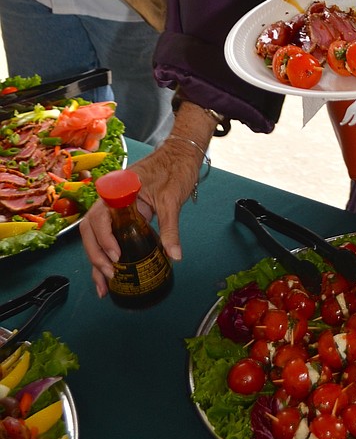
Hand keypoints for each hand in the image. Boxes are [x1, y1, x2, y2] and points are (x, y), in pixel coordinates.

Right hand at [80, 109, 212, 296]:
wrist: (182, 153)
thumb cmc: (175, 168)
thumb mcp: (172, 198)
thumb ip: (170, 228)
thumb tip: (174, 256)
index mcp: (117, 190)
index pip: (98, 218)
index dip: (103, 240)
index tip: (117, 257)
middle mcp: (110, 198)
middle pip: (91, 230)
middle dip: (96, 256)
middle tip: (110, 276)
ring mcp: (115, 207)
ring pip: (96, 235)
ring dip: (97, 260)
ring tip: (103, 286)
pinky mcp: (124, 214)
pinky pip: (110, 234)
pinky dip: (107, 254)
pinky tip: (110, 273)